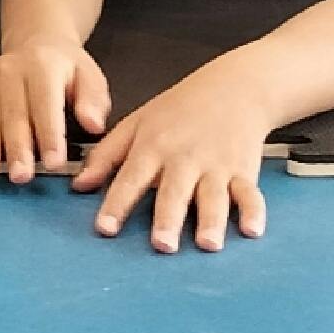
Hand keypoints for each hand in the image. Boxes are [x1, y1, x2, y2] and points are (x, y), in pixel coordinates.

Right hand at [0, 37, 112, 185]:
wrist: (37, 44)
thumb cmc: (65, 68)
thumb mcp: (90, 77)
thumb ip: (93, 102)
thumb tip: (93, 124)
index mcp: (43, 68)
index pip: (46, 106)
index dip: (50, 136)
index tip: (54, 163)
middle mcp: (12, 72)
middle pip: (14, 115)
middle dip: (17, 148)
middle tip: (21, 175)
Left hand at [71, 71, 275, 253]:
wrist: (233, 87)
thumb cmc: (180, 108)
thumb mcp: (137, 123)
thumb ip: (106, 155)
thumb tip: (79, 185)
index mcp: (154, 147)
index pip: (131, 179)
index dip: (116, 204)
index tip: (105, 228)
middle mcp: (185, 159)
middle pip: (174, 192)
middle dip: (168, 219)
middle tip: (162, 245)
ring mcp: (216, 166)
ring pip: (213, 197)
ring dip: (212, 221)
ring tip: (208, 244)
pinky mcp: (244, 171)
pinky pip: (249, 194)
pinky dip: (254, 211)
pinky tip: (252, 230)